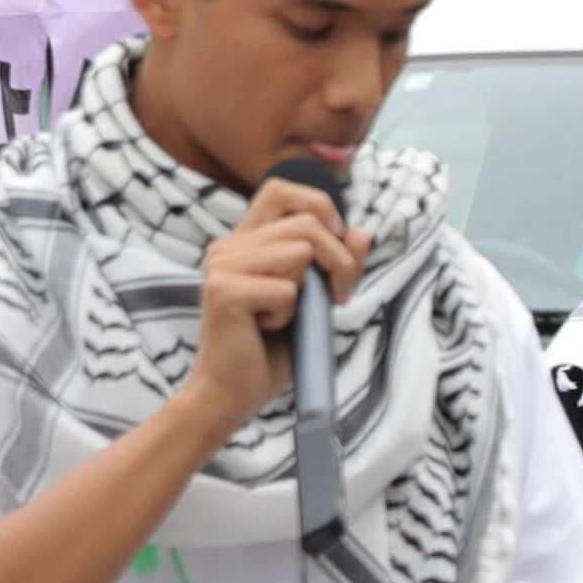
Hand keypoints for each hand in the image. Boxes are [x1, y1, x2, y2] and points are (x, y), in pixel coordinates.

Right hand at [189, 176, 360, 434]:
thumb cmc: (275, 347)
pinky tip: (265, 329)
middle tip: (334, 299)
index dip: (320, 208)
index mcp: (246, 241)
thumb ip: (338, 264)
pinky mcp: (223, 291)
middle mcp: (228, 246)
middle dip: (339, 262)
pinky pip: (288, 290)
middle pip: (308, 222)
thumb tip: (361, 231)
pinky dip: (291, 315)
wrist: (235, 393)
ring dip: (310, 293)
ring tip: (282, 317)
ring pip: (300, 251)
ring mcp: (221, 265)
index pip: (283, 190)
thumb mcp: (318, 299)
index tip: (337, 246)